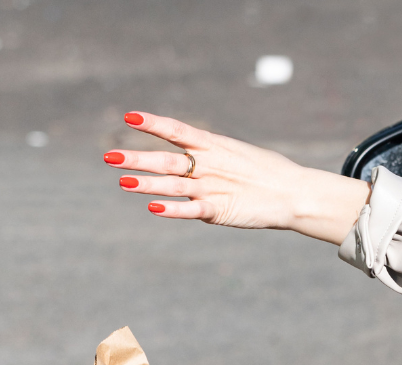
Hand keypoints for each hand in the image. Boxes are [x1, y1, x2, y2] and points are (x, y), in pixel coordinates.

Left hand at [104, 111, 370, 245]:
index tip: (129, 116)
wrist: (292, 193)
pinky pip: (191, 210)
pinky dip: (173, 209)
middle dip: (137, 157)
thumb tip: (184, 159)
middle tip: (109, 156)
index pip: (177, 129)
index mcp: (212, 146)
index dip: (153, 122)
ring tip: (122, 181)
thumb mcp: (232, 156)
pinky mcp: (219, 211)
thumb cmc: (261, 173)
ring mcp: (212, 188)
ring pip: (172, 184)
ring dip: (146, 183)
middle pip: (166, 159)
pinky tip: (153, 208)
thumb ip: (205, 158)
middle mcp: (208, 165)